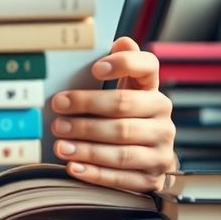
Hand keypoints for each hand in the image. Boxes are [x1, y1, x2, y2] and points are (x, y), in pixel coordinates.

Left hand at [50, 37, 176, 192]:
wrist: (148, 161)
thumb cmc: (126, 120)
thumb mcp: (124, 93)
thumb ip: (120, 68)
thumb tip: (121, 42)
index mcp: (153, 92)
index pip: (147, 67)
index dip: (124, 64)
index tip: (96, 69)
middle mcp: (162, 120)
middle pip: (123, 111)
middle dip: (87, 112)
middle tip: (58, 116)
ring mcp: (160, 151)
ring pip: (121, 148)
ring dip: (87, 147)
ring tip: (60, 145)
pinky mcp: (152, 178)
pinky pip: (121, 177)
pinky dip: (95, 173)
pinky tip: (74, 167)